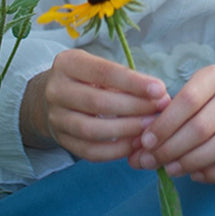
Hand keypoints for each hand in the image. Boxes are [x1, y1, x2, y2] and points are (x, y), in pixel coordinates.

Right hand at [21, 48, 169, 162]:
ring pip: (92, 130)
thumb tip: (160, 95)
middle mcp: (56, 90)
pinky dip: (115, 151)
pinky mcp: (61, 140)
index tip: (159, 90)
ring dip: (126, 130)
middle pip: (98, 102)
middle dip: (134, 107)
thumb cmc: (87, 78)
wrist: (54, 96)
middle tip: (159, 110)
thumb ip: (126, 79)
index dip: (134, 83)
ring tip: (150, 128)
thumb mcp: (100, 67)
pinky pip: (89, 151)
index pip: (104, 72)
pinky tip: (135, 144)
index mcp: (68, 64)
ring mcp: (56, 117)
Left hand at [127, 67, 214, 183]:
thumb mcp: (182, 99)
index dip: (164, 124)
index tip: (145, 142)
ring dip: (191, 162)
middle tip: (151, 161)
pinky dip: (214, 174)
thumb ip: (159, 121)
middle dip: (172, 148)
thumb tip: (134, 154)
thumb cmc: (199, 103)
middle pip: (203, 126)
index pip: (188, 100)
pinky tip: (194, 175)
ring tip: (170, 169)